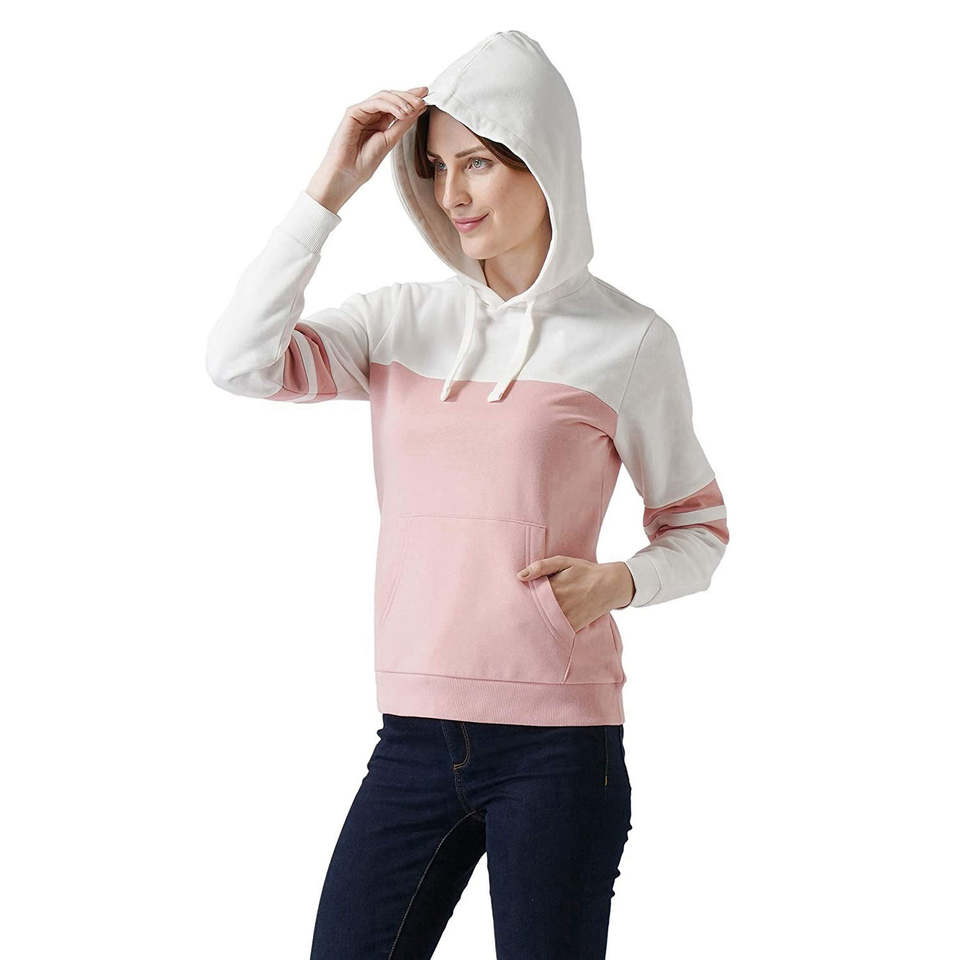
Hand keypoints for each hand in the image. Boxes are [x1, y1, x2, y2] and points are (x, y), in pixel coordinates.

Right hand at [306, 86, 429, 212]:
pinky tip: (401, 112)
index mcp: (379, 122)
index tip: (426, 94)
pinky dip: (390, 105)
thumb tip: (419, 108)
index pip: (396, 105)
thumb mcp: (390, 141)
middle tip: (422, 98)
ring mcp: (361, 112)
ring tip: (413, 108)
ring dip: (401, 100)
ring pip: (384, 96)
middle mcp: (370, 115)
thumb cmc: (364, 163)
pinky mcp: (353, 112)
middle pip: (391, 97)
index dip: (411, 97)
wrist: (347, 174)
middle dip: (408, 96)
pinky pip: (374, 102)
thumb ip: (403, 124)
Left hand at [516, 556, 634, 630]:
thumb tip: (519, 576)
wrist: (610, 585)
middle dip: (521, 614)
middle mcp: (559, 604)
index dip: (516, 600)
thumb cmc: (584, 571)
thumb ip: (542, 566)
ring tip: (517, 627)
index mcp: (554, 587)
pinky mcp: (574, 626)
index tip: (506, 602)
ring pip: (543, 624)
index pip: (527, 596)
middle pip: (533, 612)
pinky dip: (546, 632)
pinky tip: (537, 632)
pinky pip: (556, 632)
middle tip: (507, 618)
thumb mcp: (564, 561)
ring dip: (531, 625)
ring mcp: (567, 617)